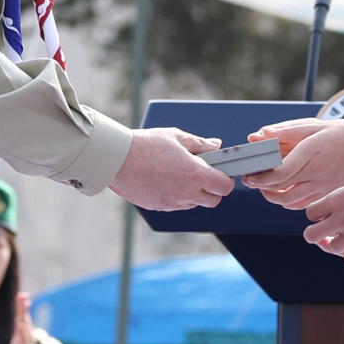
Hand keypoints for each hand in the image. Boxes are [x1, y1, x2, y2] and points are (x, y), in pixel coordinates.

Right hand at [109, 128, 231, 211]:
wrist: (117, 159)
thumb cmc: (146, 145)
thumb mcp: (176, 137)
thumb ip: (200, 143)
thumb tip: (216, 145)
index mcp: (196, 174)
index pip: (225, 187)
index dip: (226, 179)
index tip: (221, 172)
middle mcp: (187, 193)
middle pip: (213, 201)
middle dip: (213, 190)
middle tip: (204, 175)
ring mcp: (173, 202)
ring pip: (194, 203)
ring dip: (194, 193)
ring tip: (180, 174)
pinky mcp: (160, 207)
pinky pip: (176, 204)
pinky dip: (177, 196)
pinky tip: (166, 180)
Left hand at [246, 122, 343, 209]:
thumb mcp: (316, 126)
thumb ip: (286, 131)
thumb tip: (258, 135)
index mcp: (311, 153)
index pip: (277, 172)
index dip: (259, 176)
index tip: (249, 172)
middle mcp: (317, 174)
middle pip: (280, 190)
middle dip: (261, 187)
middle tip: (252, 180)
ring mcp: (324, 188)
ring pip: (290, 202)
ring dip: (273, 197)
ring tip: (266, 186)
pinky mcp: (330, 197)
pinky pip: (304, 206)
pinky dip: (289, 202)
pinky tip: (286, 191)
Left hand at [302, 172, 343, 262]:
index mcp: (337, 199)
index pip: (311, 212)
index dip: (315, 215)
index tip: (322, 214)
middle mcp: (341, 218)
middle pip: (312, 234)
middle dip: (314, 235)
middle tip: (321, 234)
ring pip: (333, 248)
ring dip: (336, 246)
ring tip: (342, 241)